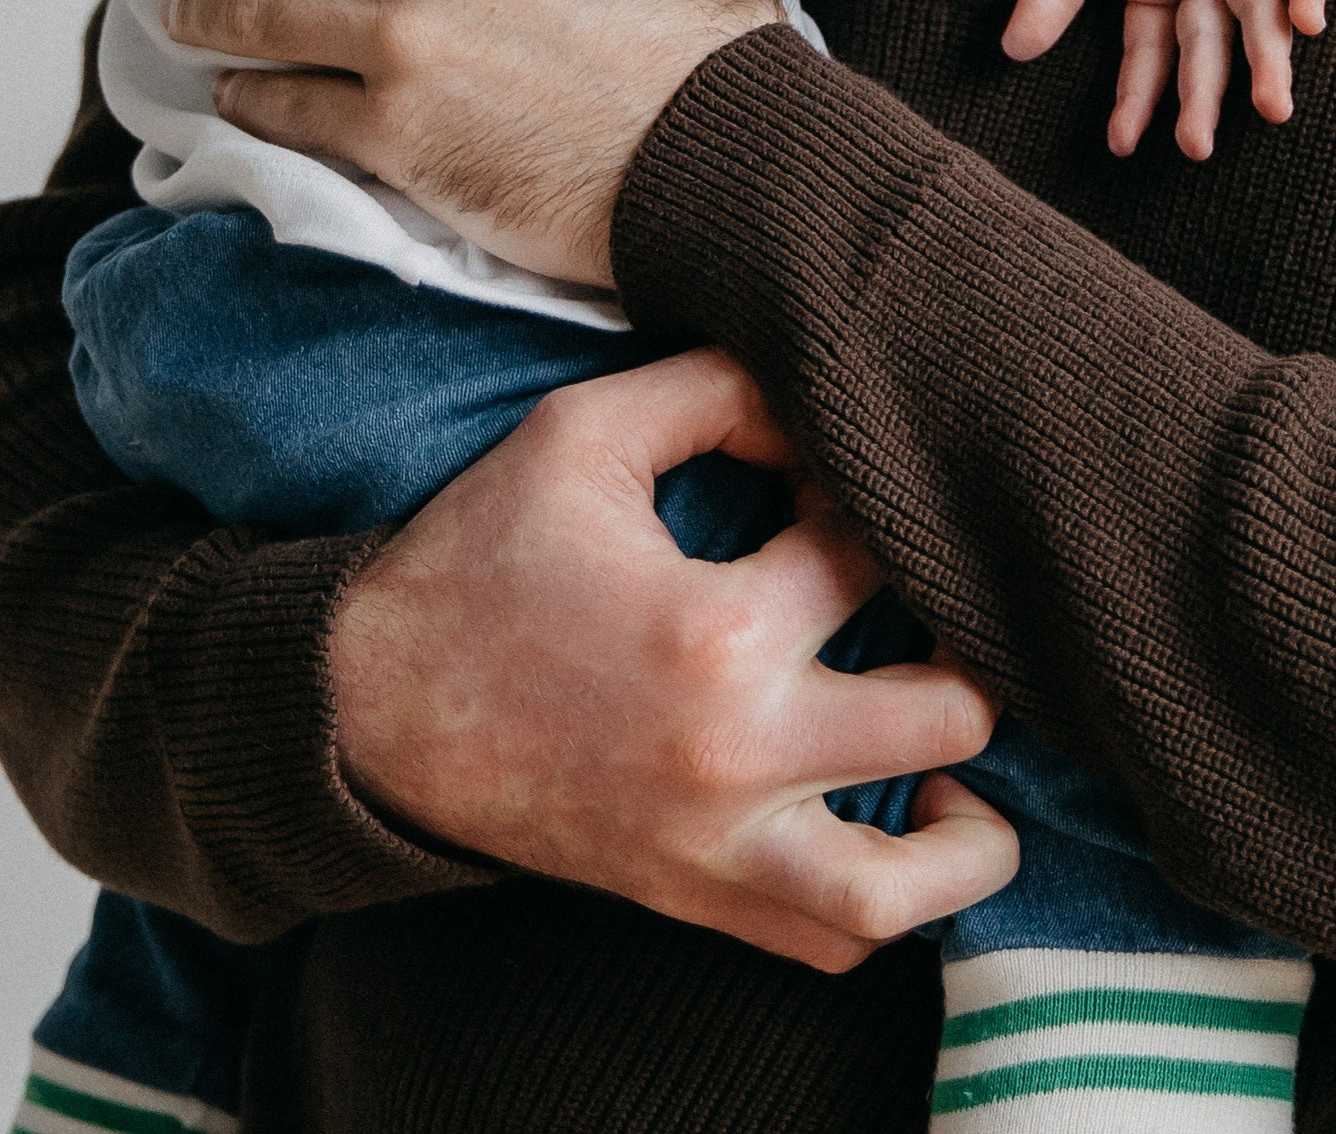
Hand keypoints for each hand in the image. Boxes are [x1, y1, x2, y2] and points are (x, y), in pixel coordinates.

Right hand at [331, 345, 1017, 967]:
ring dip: (966, 827)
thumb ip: (713, 390)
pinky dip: (886, 904)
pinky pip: (830, 946)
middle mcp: (738, 754)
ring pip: (905, 886)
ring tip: (965, 765)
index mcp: (716, 630)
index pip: (869, 552)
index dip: (865, 499)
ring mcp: (719, 845)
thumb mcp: (582, 434)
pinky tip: (893, 827)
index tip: (826, 488)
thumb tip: (812, 411)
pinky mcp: (694, 899)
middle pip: (946, 716)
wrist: (369, 710)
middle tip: (929, 610)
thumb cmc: (479, 559)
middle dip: (963, 647)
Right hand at [1002, 0, 1325, 160]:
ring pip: (1259, 10)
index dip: (1137, 97)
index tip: (1125, 144)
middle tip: (1196, 147)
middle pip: (1208, 44)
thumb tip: (1014, 51)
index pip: (1149, 52)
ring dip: (1267, 58)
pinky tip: (1312, 23)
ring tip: (1272, 107)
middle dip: (1202, 97)